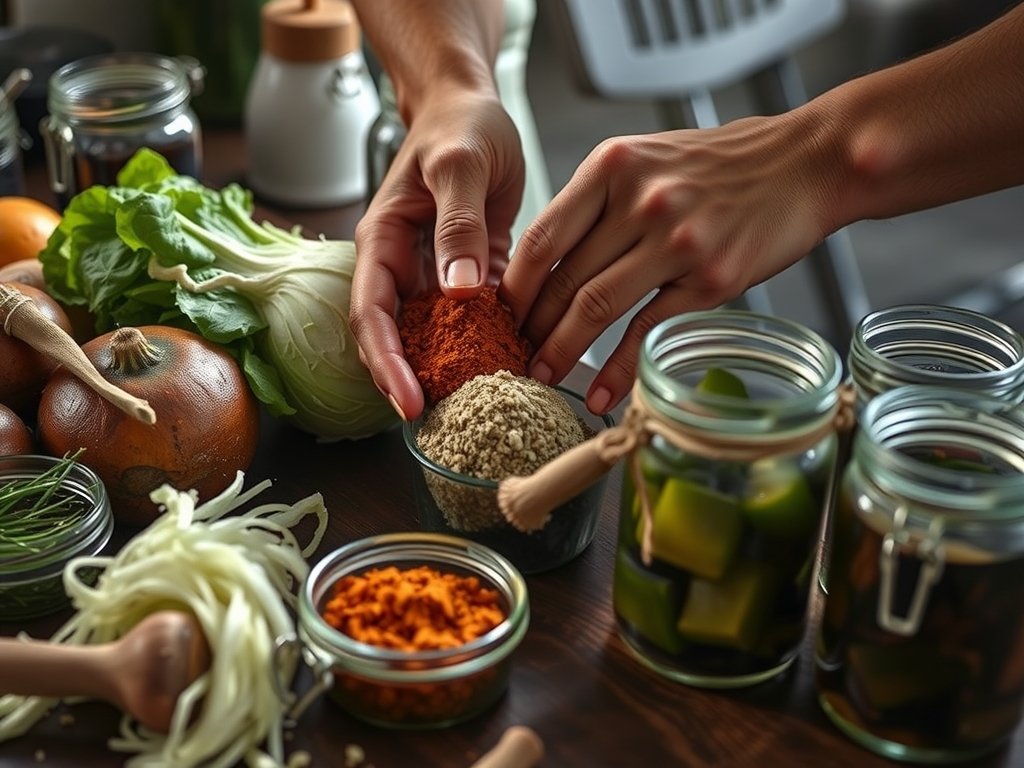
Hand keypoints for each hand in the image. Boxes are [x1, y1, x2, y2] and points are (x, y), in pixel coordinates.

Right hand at [350, 90, 525, 420]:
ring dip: (451, 369)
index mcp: (383, 240)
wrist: (474, 108)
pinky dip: (488, 342)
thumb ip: (459, 224)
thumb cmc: (460, 124)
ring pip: (435, 337)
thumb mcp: (459, 164)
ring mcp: (435, 275)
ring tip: (479, 404)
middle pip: (396, 338)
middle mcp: (403, 265)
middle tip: (444, 419)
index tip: (407, 400)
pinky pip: (474, 320)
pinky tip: (511, 364)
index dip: (386, 361)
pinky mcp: (470, 277)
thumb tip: (458, 290)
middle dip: (413, 381)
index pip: (372, 313)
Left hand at [500, 111, 837, 413]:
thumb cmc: (722, 164)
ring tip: (545, 376)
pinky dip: (619, 370)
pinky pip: (648, 331)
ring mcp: (676, 240)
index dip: (513, 286)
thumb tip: (547, 261)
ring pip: (596, 306)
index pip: (540, 237)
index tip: (500, 316)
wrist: (806, 162)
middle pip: (562, 278)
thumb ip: (597, 201)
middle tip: (514, 355)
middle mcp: (639, 201)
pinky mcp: (710, 278)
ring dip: (563, 351)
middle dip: (531, 326)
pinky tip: (601, 393)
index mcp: (612, 167)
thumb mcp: (646, 159)